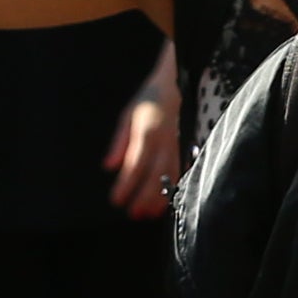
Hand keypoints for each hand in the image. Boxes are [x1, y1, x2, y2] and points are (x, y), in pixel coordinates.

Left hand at [105, 87, 177, 219]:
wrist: (179, 83)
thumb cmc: (150, 99)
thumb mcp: (128, 116)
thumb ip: (119, 142)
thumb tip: (109, 166)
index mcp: (147, 133)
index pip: (135, 165)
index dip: (126, 185)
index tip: (116, 201)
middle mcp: (165, 142)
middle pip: (155, 176)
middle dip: (143, 197)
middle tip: (132, 214)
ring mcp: (180, 145)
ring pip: (171, 176)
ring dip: (160, 197)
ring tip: (149, 214)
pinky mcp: (189, 146)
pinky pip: (182, 171)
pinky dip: (175, 187)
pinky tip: (167, 199)